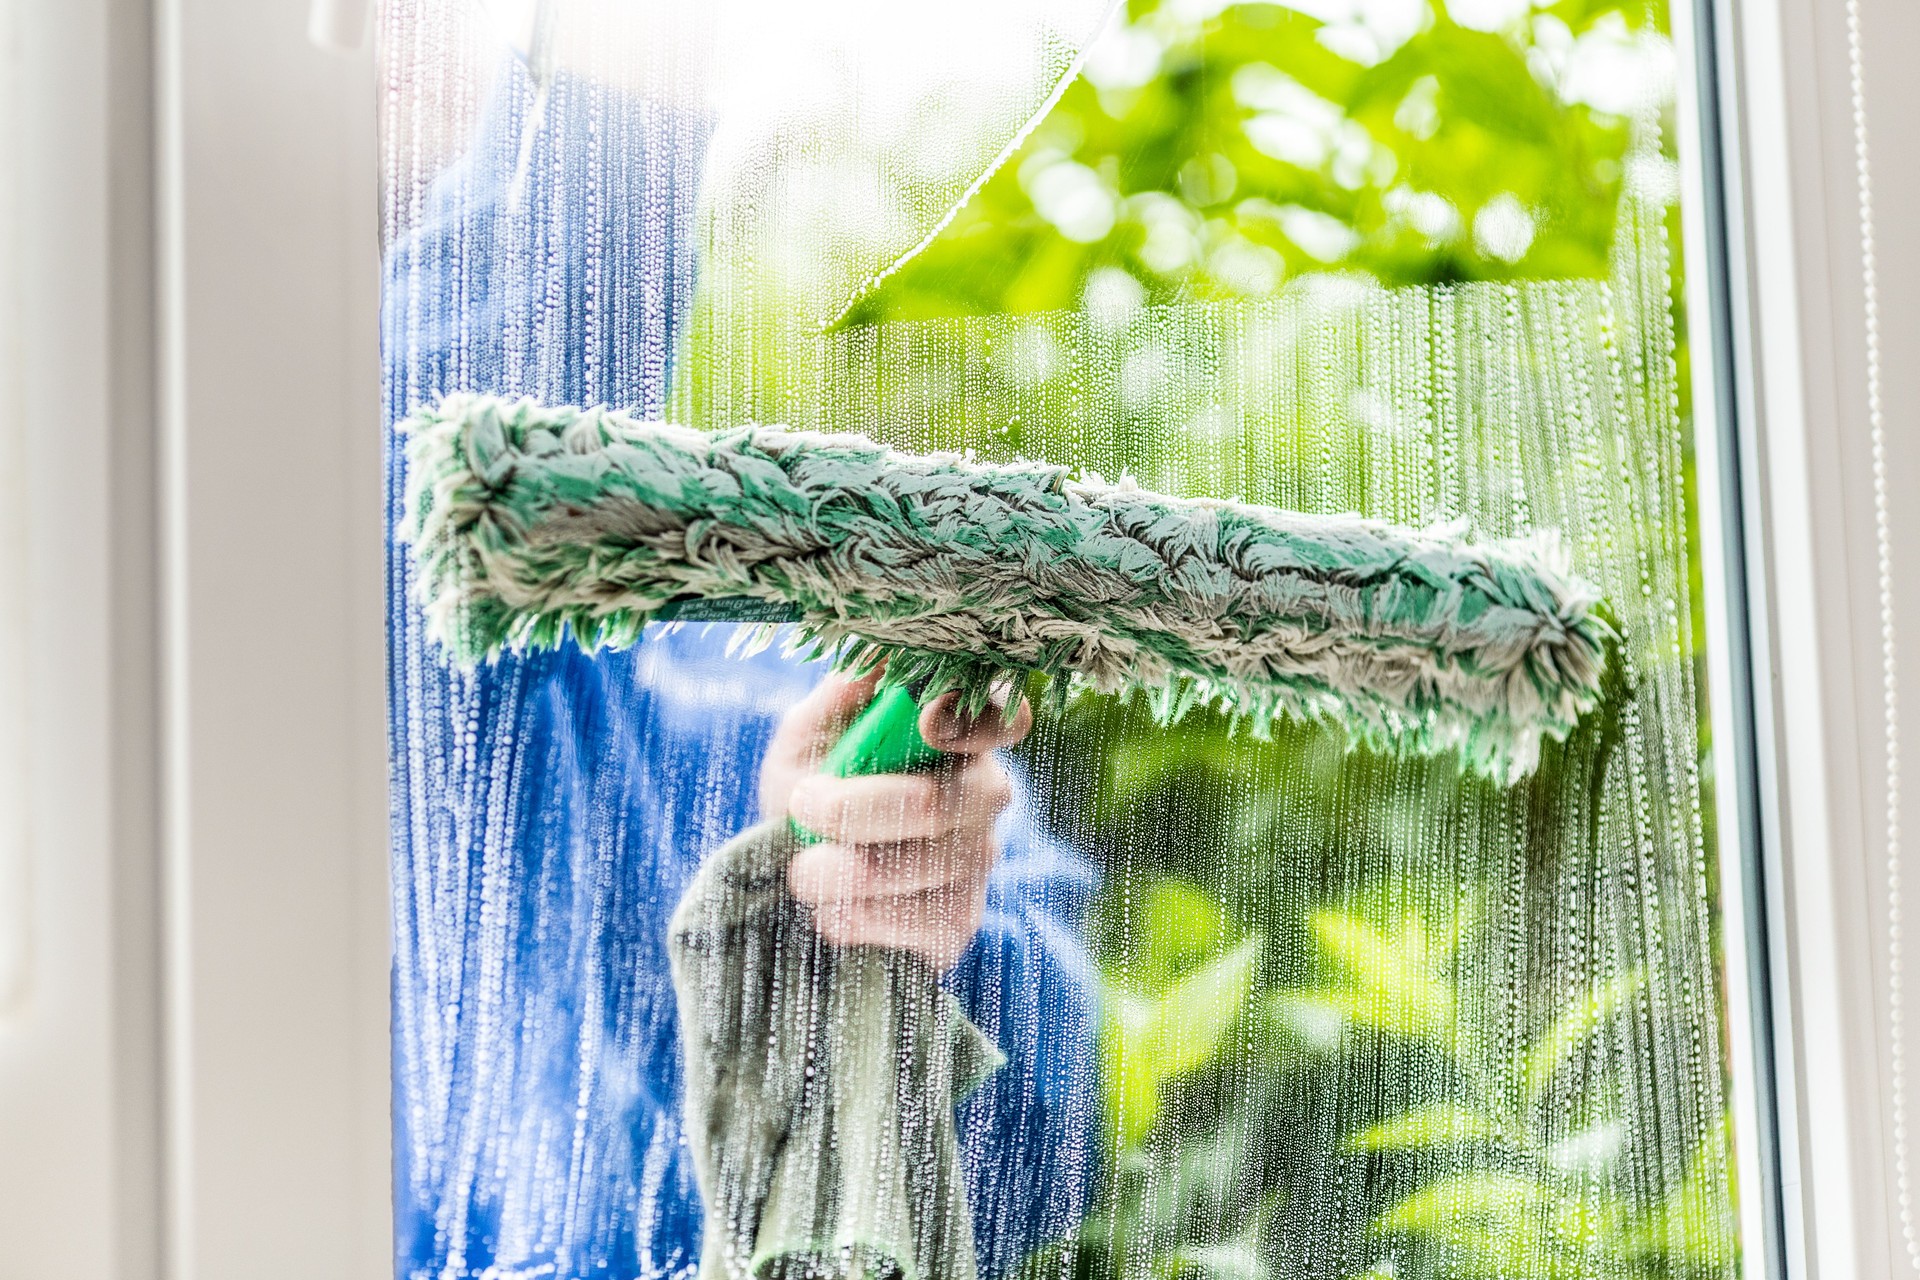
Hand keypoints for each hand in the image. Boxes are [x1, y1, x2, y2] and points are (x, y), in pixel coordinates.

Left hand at [761, 669, 1033, 969]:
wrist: (800, 877)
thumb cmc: (812, 789)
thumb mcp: (808, 737)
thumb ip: (836, 699)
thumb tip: (873, 662)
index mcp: (956, 733)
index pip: (1005, 718)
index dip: (974, 722)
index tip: (924, 724)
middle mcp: (985, 793)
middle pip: (934, 804)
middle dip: (851, 811)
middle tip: (801, 807)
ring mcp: (978, 860)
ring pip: (914, 869)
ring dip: (838, 872)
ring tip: (802, 869)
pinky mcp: (960, 922)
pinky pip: (914, 924)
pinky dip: (855, 918)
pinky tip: (832, 910)